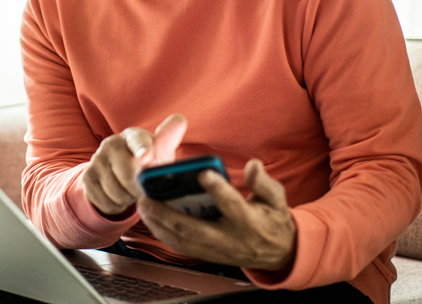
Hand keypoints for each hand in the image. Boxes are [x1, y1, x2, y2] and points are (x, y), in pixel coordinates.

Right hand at [82, 114, 187, 215]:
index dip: (142, 150)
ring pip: (116, 193)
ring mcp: (97, 160)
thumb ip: (169, 139)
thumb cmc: (150, 161)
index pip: (138, 141)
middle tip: (147, 191)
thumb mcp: (162, 152)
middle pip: (128, 175)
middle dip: (141, 189)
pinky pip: (105, 202)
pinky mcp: (87, 177)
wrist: (123, 172)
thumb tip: (180, 120)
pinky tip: (120, 196)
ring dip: (129, 199)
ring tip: (133, 191)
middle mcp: (112, 144)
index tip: (146, 158)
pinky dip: (116, 206)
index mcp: (133, 135)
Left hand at [137, 159, 296, 270]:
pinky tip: (150, 220)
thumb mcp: (276, 199)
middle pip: (195, 229)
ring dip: (159, 225)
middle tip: (147, 197)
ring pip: (183, 241)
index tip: (203, 173)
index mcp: (249, 222)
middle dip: (168, 214)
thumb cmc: (273, 219)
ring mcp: (217, 250)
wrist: (278, 253)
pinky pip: (181, 247)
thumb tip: (253, 165)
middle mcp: (230, 239)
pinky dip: (163, 234)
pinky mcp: (208, 256)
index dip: (218, 189)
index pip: (232, 205)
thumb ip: (263, 182)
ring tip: (142, 206)